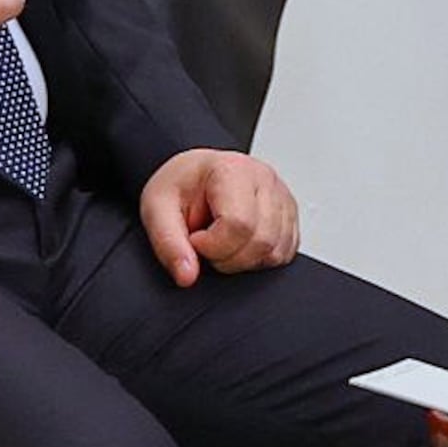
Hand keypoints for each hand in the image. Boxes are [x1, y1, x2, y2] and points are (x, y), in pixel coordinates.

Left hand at [138, 149, 300, 285]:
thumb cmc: (180, 186)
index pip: (239, 224)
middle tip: (205, 245)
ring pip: (276, 252)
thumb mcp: (157, 208)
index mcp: (233, 169)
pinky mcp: (290, 216)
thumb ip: (168, 243)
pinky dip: (260, 260)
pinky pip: (284, 254)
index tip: (193, 239)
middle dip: (228, 258)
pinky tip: (239, 244)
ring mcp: (282, 198)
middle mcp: (265, 179)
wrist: (193, 176)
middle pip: (261, 241)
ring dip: (245, 260)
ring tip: (221, 242)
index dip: (212, 245)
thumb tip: (187, 276)